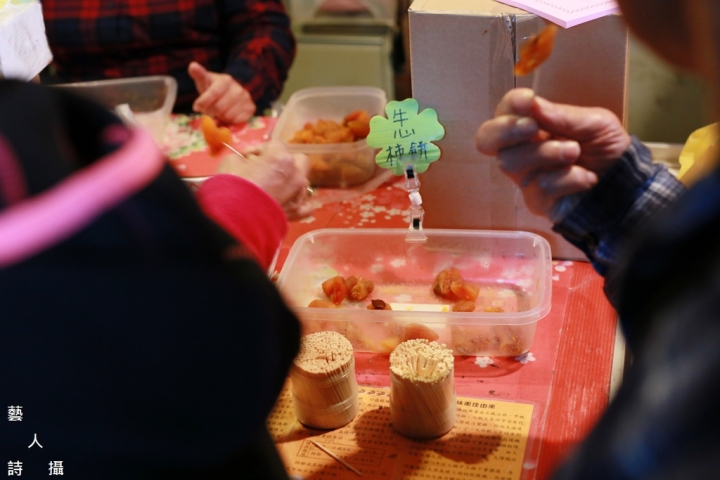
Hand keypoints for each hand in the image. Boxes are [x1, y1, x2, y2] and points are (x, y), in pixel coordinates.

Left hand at [188, 61, 255, 124]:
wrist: (228, 93)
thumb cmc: (212, 88)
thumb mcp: (204, 81)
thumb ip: (198, 74)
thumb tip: (193, 66)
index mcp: (226, 80)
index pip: (214, 93)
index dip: (203, 102)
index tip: (196, 107)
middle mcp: (238, 88)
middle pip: (220, 108)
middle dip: (211, 111)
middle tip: (209, 109)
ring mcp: (246, 98)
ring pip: (228, 116)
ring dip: (220, 117)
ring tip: (219, 112)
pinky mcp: (251, 108)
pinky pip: (237, 121)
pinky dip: (230, 121)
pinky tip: (227, 115)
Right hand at [216, 141, 314, 220]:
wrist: (233, 218)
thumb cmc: (232, 186)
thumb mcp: (231, 161)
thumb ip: (244, 158)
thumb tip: (246, 161)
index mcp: (281, 158)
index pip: (274, 146)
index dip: (259, 151)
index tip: (247, 158)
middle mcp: (295, 175)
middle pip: (299, 160)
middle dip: (286, 162)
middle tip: (268, 169)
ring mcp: (298, 194)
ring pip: (303, 183)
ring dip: (291, 183)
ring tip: (275, 188)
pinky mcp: (297, 213)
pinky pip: (307, 207)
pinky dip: (299, 204)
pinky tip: (290, 203)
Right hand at [475, 88, 630, 218]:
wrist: (627, 182)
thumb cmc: (606, 148)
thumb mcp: (595, 123)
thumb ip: (564, 116)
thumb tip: (534, 106)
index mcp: (531, 127)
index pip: (504, 113)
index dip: (509, 106)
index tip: (527, 100)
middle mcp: (521, 151)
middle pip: (486, 140)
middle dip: (505, 130)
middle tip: (532, 128)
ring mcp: (526, 177)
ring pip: (511, 163)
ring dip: (545, 153)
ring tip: (574, 152)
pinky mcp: (537, 202)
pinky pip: (539, 187)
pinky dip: (567, 178)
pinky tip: (586, 178)